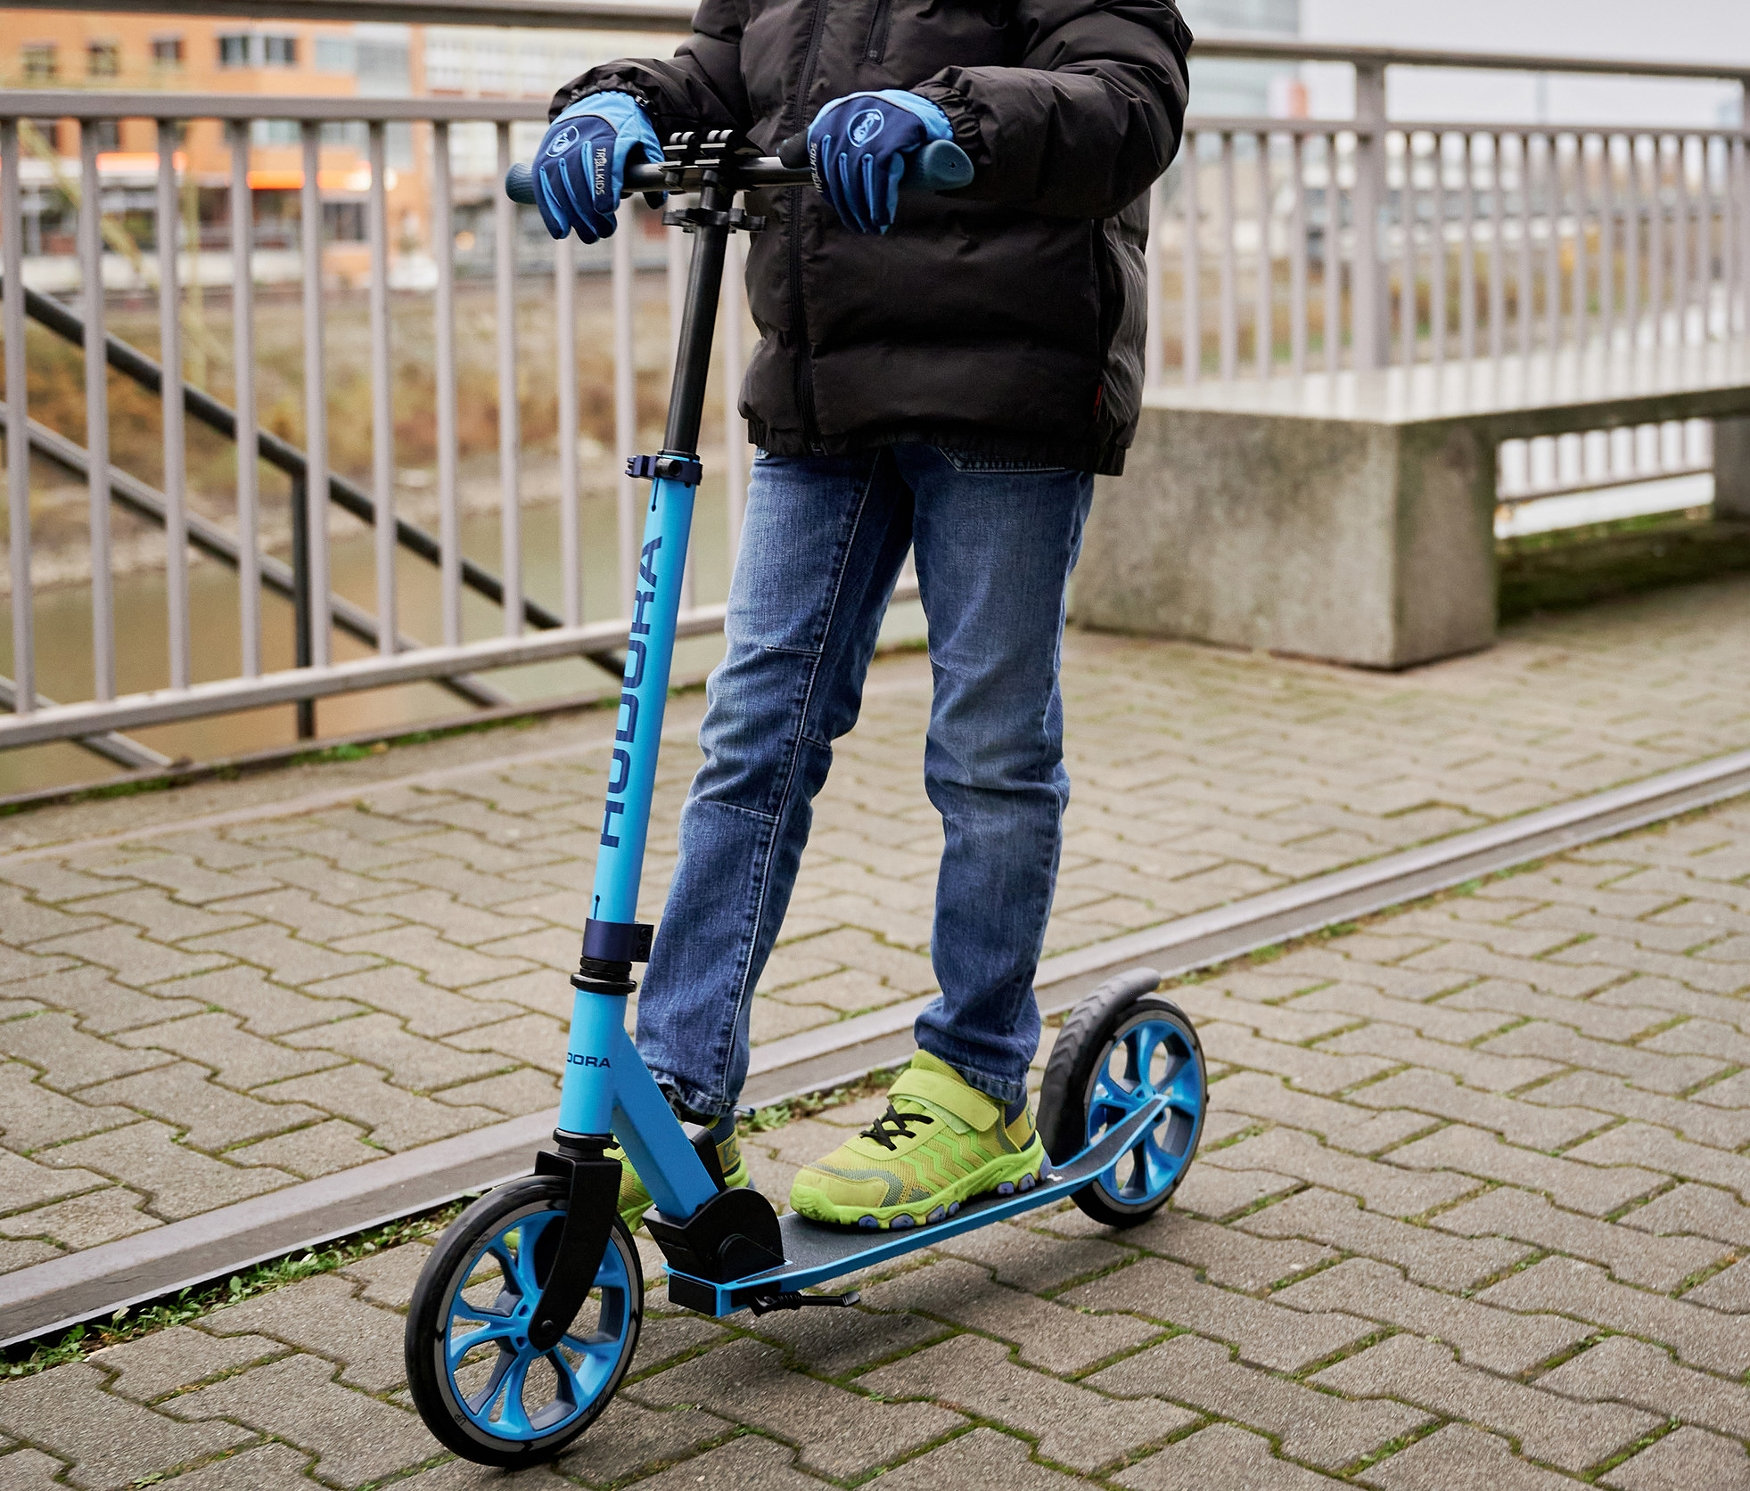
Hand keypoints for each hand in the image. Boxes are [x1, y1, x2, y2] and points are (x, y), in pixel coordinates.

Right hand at [532, 91, 662, 242]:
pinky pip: (543, 186)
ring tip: (590, 236)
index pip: (602, 157)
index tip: (607, 208)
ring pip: (560, 183)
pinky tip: (560, 231)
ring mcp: (559, 147)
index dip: (603, 183)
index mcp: (608, 132)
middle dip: (589, 208)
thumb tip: (656, 201)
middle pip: (578, 174)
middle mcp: (580, 138)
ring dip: (573, 214)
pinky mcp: (545, 157)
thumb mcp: (643, 138)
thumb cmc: (623, 128)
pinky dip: (550, 211)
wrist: (596, 104)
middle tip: (605, 231)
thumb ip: (651, 166)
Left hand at [807, 90, 953, 233]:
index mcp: (831, 119)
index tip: (842, 208)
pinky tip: (883, 218)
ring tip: (872, 227)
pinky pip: (881, 179)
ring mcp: (870, 132)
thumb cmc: (880, 121)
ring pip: (859, 181)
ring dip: (865, 210)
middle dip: (849, 207)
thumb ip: (812, 141)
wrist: (926, 109)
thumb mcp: (842, 124)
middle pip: (840, 177)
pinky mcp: (892, 140)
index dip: (831, 193)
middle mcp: (847, 123)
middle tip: (859, 226)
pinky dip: (881, 202)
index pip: (820, 165)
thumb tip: (783, 156)